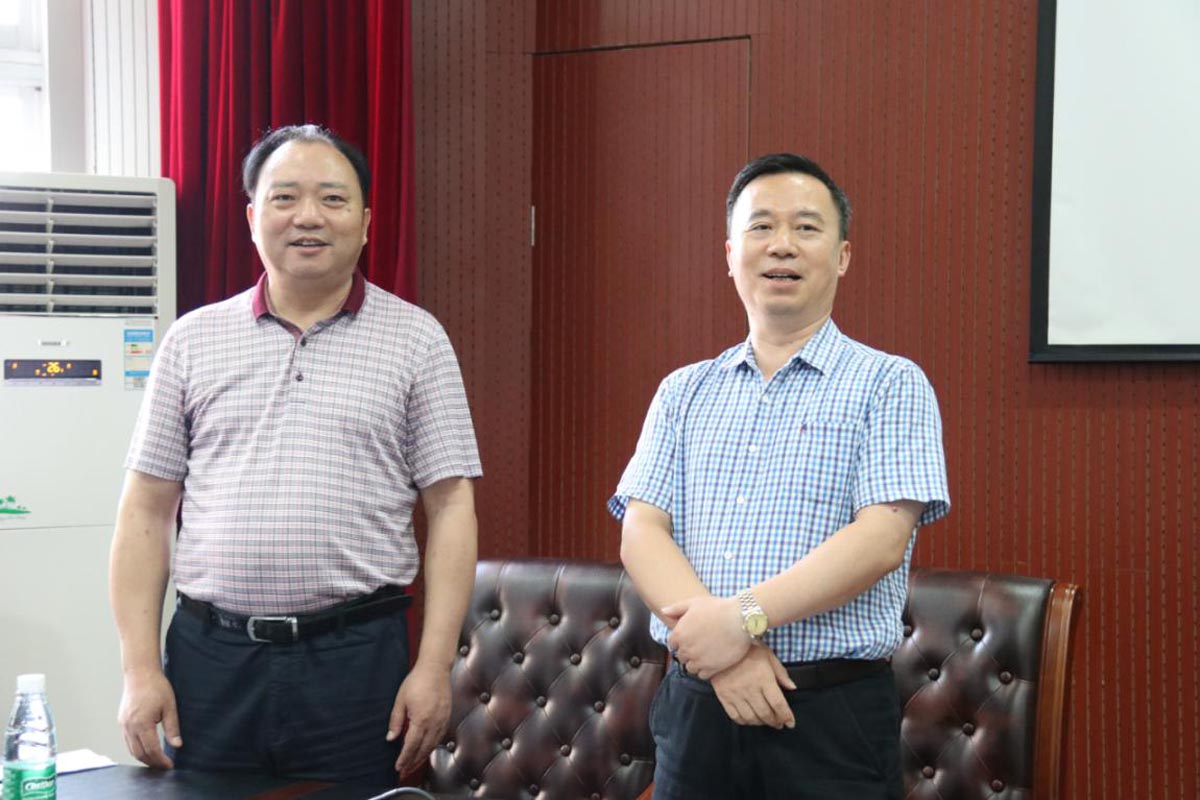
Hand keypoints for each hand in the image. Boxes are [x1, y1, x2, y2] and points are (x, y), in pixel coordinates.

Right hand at [117, 669, 181, 768]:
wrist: (140, 673)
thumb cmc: (156, 687)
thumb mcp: (170, 706)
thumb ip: (173, 727)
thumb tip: (177, 745)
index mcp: (142, 724)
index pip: (152, 750)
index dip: (161, 760)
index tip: (170, 765)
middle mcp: (129, 727)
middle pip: (139, 754)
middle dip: (152, 762)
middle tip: (164, 766)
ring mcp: (123, 725)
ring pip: (131, 749)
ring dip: (143, 757)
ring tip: (156, 760)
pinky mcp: (121, 722)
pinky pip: (127, 741)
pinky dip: (136, 749)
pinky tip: (146, 749)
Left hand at [388, 661, 452, 776]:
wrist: (435, 668)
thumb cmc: (417, 681)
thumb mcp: (400, 700)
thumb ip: (396, 721)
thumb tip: (391, 737)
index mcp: (421, 719)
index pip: (411, 745)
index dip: (404, 758)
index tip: (398, 767)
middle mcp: (434, 723)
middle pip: (423, 749)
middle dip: (413, 762)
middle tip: (404, 771)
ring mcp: (442, 720)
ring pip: (433, 745)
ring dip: (423, 757)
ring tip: (414, 764)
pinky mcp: (447, 717)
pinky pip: (439, 737)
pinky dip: (432, 747)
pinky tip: (426, 749)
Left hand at [662, 595, 748, 678]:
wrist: (740, 620)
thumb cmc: (717, 608)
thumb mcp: (694, 603)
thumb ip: (676, 608)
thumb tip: (663, 611)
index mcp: (679, 634)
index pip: (672, 644)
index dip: (680, 641)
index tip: (690, 637)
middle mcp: (686, 649)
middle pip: (681, 656)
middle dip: (688, 652)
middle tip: (700, 645)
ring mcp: (698, 660)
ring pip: (690, 668)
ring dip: (696, 662)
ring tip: (707, 654)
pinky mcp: (712, 669)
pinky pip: (703, 675)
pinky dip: (706, 670)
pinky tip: (713, 661)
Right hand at [710, 645, 796, 727]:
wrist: (721, 645)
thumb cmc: (747, 649)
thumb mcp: (768, 655)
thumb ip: (781, 673)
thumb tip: (792, 687)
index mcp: (764, 678)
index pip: (778, 704)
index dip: (786, 716)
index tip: (790, 723)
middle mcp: (750, 689)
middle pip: (766, 714)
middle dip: (775, 721)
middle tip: (779, 723)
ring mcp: (735, 694)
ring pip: (751, 718)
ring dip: (761, 723)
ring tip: (765, 721)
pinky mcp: (724, 696)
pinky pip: (735, 716)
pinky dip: (744, 721)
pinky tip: (750, 719)